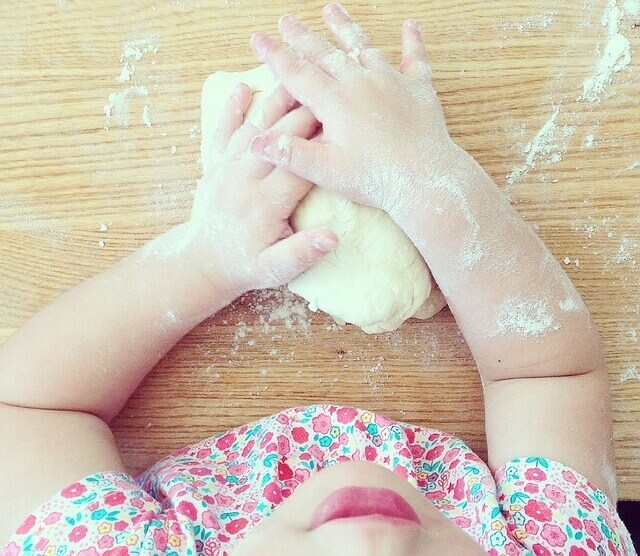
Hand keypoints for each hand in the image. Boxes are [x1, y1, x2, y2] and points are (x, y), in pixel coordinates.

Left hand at [172, 83, 337, 295]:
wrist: (202, 263)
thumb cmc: (245, 266)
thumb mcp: (276, 270)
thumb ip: (302, 252)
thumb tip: (333, 237)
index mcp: (264, 204)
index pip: (298, 166)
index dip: (322, 145)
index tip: (344, 126)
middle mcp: (243, 180)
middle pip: (277, 138)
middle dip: (304, 114)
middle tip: (328, 92)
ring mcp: (225, 169)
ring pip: (252, 127)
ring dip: (274, 102)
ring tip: (294, 77)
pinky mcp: (214, 166)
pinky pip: (221, 132)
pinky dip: (230, 110)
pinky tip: (242, 88)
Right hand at [248, 3, 459, 214]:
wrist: (426, 181)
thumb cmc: (376, 179)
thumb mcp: (327, 171)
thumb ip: (290, 153)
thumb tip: (255, 141)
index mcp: (336, 102)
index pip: (296, 73)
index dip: (274, 55)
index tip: (258, 38)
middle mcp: (361, 83)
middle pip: (325, 53)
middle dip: (302, 37)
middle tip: (286, 20)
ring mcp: (391, 82)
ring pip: (363, 47)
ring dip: (346, 28)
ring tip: (331, 10)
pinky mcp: (418, 89)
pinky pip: (415, 59)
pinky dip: (412, 42)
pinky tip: (410, 26)